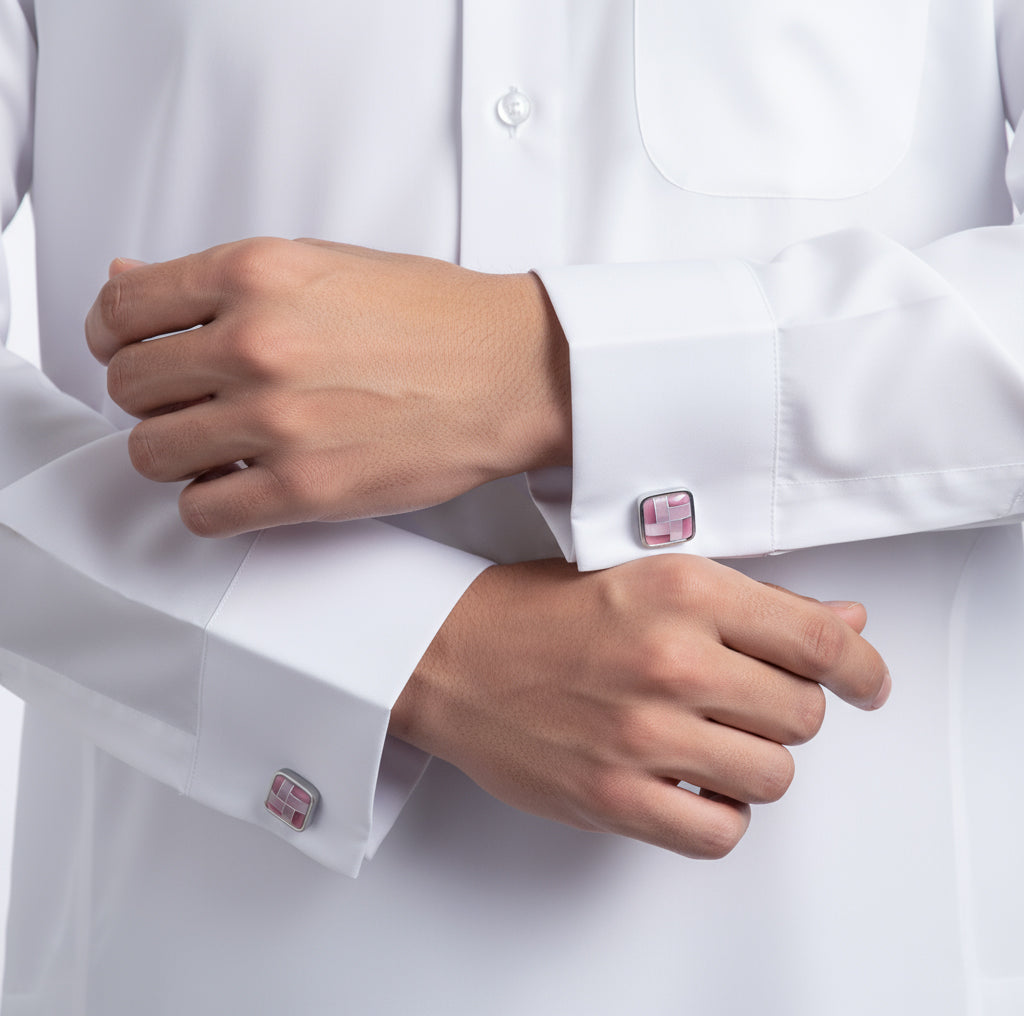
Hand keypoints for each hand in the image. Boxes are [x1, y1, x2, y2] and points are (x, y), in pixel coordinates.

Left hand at [85, 238, 570, 535]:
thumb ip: (226, 280)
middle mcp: (257, 343)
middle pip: (131, 386)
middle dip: (151, 398)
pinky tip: (241, 486)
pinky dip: (209, 504)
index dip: (112, 336)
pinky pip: (202, 512)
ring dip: (176, 454)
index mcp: (257, 273)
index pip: (123, 308)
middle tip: (190, 403)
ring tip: (218, 448)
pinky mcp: (306, 488)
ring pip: (153, 453)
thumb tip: (132, 282)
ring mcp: (278, 420)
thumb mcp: (326, 265)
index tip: (126, 353)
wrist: (514, 370)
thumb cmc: (436, 317)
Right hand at [390, 554, 890, 858]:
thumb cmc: (540, 611)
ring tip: (713, 742)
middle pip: (801, 715)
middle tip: (747, 701)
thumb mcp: (646, 578)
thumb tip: (844, 625)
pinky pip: (720, 830)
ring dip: (756, 763)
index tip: (868, 683)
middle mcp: (670, 659)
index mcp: (683, 590)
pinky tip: (691, 784)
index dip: (863, 669)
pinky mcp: (613, 797)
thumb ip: (752, 604)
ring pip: (772, 775)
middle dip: (786, 711)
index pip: (818, 641)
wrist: (450, 655)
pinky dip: (719, 813)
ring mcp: (642, 734)